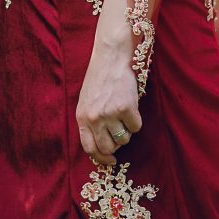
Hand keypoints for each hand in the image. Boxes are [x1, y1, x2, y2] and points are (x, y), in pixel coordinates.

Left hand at [76, 47, 142, 165]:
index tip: (111, 160)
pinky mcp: (126, 108)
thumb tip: (102, 145)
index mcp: (82, 117)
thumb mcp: (87, 101)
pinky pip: (136, 127)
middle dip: (116, 144)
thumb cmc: (99, 78)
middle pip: (108, 147)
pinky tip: (131, 105)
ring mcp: (110, 114)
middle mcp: (94, 118)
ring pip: (123, 139)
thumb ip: (91, 121)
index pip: (89, 148)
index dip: (101, 158)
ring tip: (123, 113)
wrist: (111, 58)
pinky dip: (136, 119)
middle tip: (120, 132)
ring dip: (126, 130)